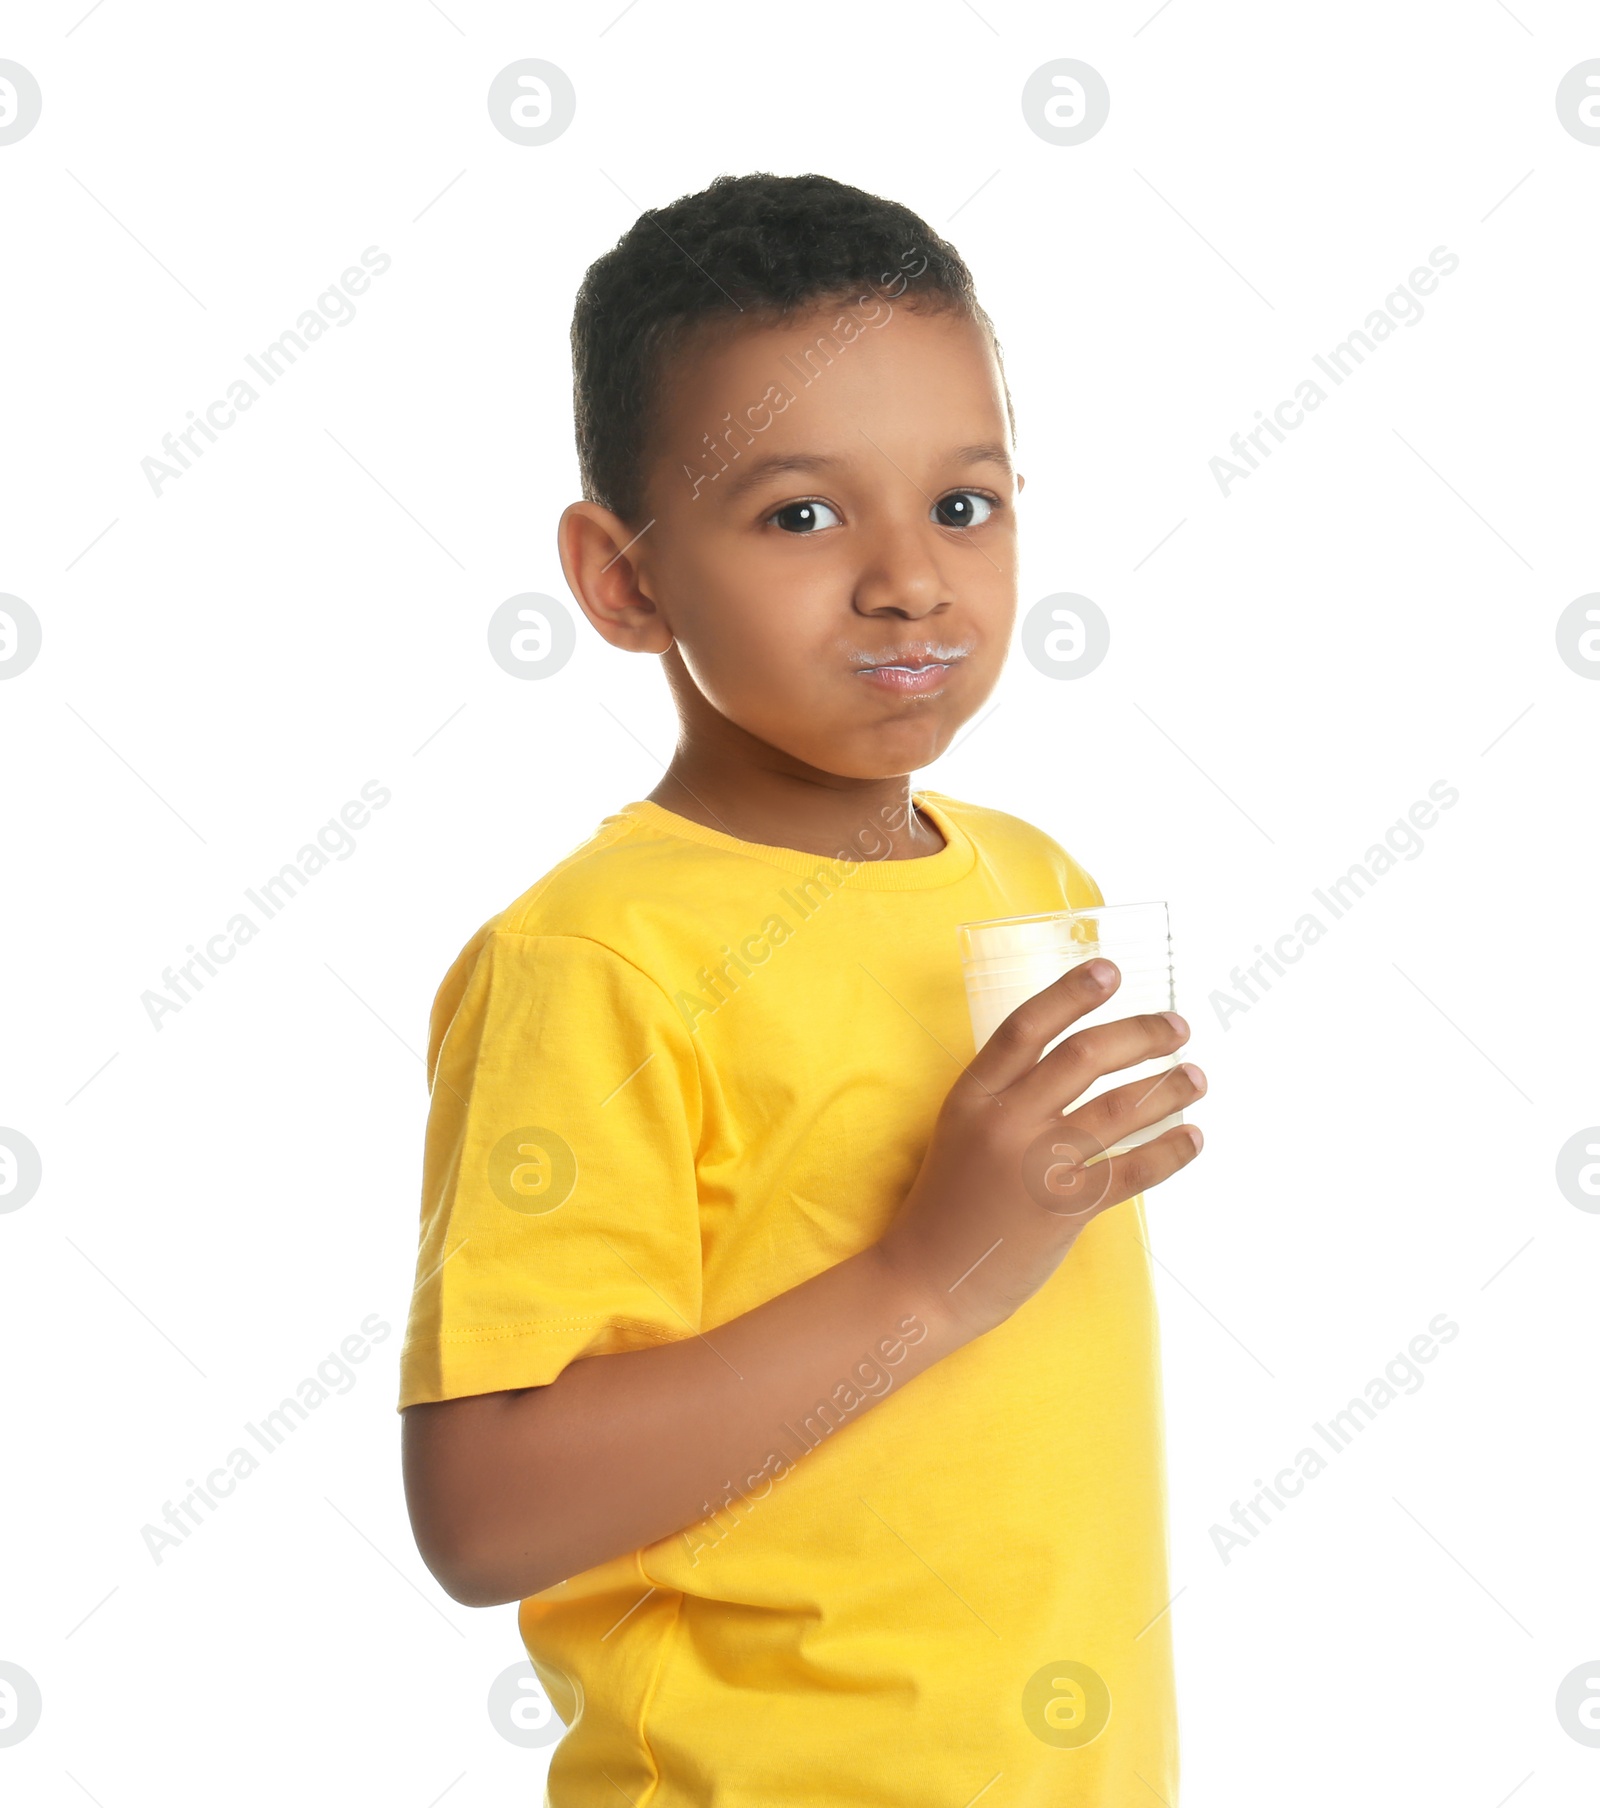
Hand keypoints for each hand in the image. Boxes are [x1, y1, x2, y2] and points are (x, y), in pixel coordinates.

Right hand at [875, 957, 1204, 1338]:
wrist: (925, 1280)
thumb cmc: (947, 1205)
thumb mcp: (961, 1133)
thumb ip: (1006, 1099)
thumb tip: (1077, 1066)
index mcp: (972, 1096)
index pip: (1026, 1027)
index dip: (1070, 994)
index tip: (1109, 971)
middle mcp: (1002, 1122)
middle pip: (1083, 1056)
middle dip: (1140, 1034)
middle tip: (1176, 1026)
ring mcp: (1033, 1165)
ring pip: (1116, 1108)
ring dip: (1166, 1087)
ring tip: (1196, 1076)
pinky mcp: (1061, 1209)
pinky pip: (1131, 1170)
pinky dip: (1169, 1151)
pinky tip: (1192, 1138)